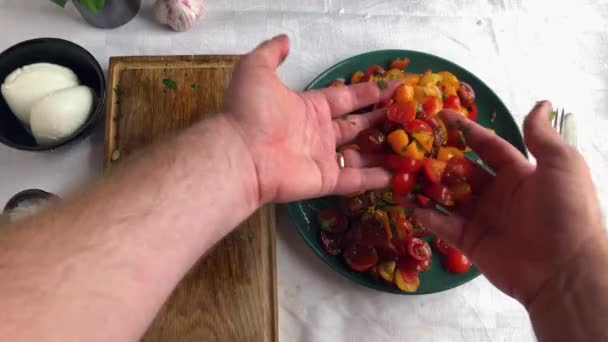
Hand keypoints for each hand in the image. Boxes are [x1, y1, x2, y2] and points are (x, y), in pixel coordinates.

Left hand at [223, 35, 397, 203]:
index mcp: (308, 108)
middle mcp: (319, 133)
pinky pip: (356, 180)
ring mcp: (323, 158)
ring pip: (361, 154)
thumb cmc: (251, 111)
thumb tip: (284, 40)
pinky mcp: (326, 180)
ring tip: (412, 144)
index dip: (366, 92)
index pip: (345, 98)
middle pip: (356, 125)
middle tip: (408, 114)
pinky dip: (377, 178)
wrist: (242, 153)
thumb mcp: (256, 70)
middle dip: (380, 119)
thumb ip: (271, 53)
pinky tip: (400, 175)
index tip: (390, 86)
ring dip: (383, 150)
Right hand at [415, 102, 604, 304]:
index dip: (466, 131)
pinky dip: (428, 216)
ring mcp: (483, 218)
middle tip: (412, 147)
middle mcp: (498, 193)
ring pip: (449, 197)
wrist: (563, 269)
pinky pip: (444, 226)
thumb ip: (541, 136)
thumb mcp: (561, 165)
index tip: (441, 115)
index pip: (487, 146)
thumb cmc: (564, 212)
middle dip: (440, 158)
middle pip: (462, 170)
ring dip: (428, 186)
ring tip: (402, 174)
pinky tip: (410, 205)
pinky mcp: (471, 242)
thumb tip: (542, 102)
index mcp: (520, 173)